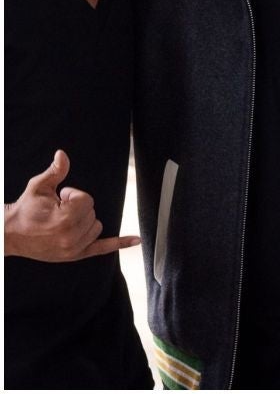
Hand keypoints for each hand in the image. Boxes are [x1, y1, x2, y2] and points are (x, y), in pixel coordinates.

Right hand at [4, 151, 139, 261]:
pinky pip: (102, 248)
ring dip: (85, 220)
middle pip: (92, 212)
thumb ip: (56, 171)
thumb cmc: (25, 210)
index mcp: (64, 219)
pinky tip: (136, 239)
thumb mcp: (39, 187)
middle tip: (57, 210)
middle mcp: (71, 236)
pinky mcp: (75, 255)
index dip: (73, 195)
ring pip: (97, 225)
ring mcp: (73, 248)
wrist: (10, 235)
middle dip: (77, 207)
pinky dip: (120, 243)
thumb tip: (62, 154)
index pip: (87, 200)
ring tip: (62, 221)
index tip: (60, 198)